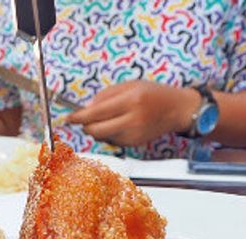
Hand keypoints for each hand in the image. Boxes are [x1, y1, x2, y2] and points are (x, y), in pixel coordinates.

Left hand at [67, 81, 199, 146]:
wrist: (176, 109)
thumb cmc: (153, 94)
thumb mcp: (129, 85)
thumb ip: (106, 96)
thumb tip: (86, 109)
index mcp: (130, 101)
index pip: (96, 113)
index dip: (79, 117)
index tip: (69, 118)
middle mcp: (132, 120)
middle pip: (95, 130)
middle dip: (86, 125)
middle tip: (85, 119)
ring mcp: (133, 135)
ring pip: (102, 137)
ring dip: (98, 129)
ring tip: (111, 118)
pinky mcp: (134, 144)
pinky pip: (112, 141)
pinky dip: (109, 134)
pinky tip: (121, 125)